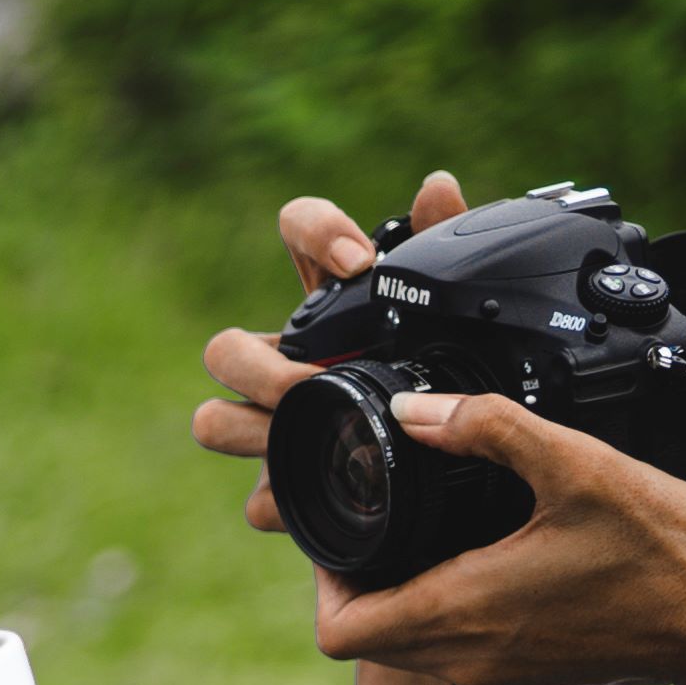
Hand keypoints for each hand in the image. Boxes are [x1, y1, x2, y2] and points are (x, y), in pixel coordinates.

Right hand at [191, 172, 463, 528]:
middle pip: (224, 349)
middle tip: (308, 383)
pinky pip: (257, 498)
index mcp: (332, 302)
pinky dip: (284, 498)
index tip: (357, 263)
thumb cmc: (453, 377)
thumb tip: (436, 186)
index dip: (312, 233)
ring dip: (249, 429)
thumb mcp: (457, 313)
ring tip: (298, 437)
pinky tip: (322, 491)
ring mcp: (274, 425)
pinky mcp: (285, 488)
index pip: (297, 231)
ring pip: (212, 421)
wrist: (473, 475)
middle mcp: (288, 360)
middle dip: (259, 368)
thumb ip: (448, 245)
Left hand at [289, 394, 685, 684]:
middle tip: (381, 529)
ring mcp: (495, 676)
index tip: (341, 541)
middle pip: (366, 640)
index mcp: (460, 612)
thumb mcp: (578, 466)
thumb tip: (414, 410)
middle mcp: (466, 658)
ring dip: (403, 600)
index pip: (339, 631)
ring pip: (410, 648)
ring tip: (427, 539)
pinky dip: (449, 614)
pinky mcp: (525, 679)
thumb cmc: (662, 553)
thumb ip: (489, 430)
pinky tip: (484, 563)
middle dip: (359, 586)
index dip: (324, 585)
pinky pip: (458, 652)